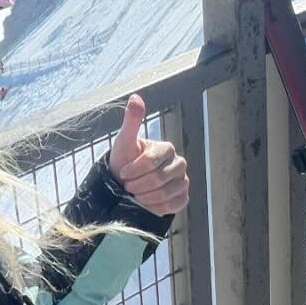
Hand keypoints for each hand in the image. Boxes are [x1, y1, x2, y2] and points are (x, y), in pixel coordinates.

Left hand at [107, 93, 188, 215]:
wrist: (126, 184)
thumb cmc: (125, 161)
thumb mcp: (125, 141)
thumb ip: (132, 120)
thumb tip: (135, 97)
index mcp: (166, 148)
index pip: (152, 160)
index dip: (135, 169)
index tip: (123, 174)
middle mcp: (178, 163)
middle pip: (160, 178)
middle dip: (139, 185)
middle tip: (127, 187)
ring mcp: (182, 181)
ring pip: (167, 192)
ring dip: (146, 197)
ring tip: (135, 196)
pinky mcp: (183, 197)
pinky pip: (175, 204)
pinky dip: (158, 207)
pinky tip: (146, 204)